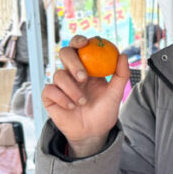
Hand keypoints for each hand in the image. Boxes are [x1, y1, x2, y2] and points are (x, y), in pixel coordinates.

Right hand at [42, 35, 130, 157]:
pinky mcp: (50, 97)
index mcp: (87, 68)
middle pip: (64, 53)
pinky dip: (61, 98)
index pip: (79, 47)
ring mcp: (59, 84)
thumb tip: (123, 55)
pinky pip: (49, 90)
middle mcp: (71, 73)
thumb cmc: (104, 112)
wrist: (93, 133)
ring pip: (58, 74)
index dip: (78, 41)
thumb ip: (121, 75)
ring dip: (72, 89)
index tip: (85, 43)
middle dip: (73, 63)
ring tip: (82, 102)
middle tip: (83, 77)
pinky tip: (71, 107)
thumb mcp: (115, 94)